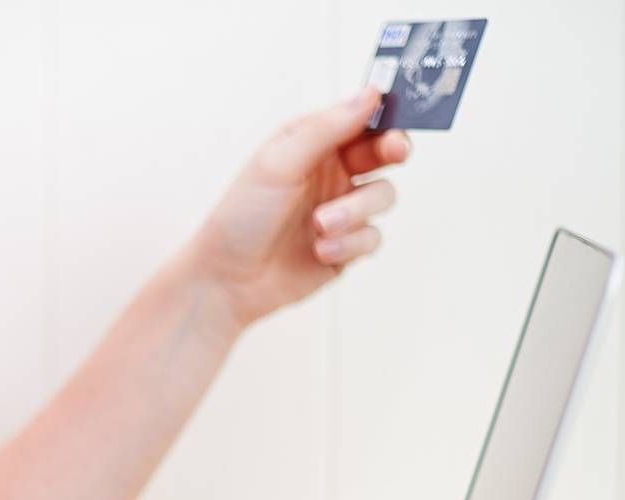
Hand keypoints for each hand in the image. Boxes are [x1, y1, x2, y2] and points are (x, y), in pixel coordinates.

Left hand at [188, 88, 411, 328]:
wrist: (228, 280)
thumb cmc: (242, 216)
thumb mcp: (279, 163)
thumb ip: (326, 128)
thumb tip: (370, 94)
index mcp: (313, 143)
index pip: (361, 119)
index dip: (385, 116)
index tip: (395, 117)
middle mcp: (331, 171)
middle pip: (384, 152)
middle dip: (392, 151)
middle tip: (396, 152)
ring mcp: (342, 208)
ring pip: (382, 195)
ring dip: (355, 211)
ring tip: (320, 225)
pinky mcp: (347, 245)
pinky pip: (372, 237)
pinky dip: (349, 244)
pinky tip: (319, 251)